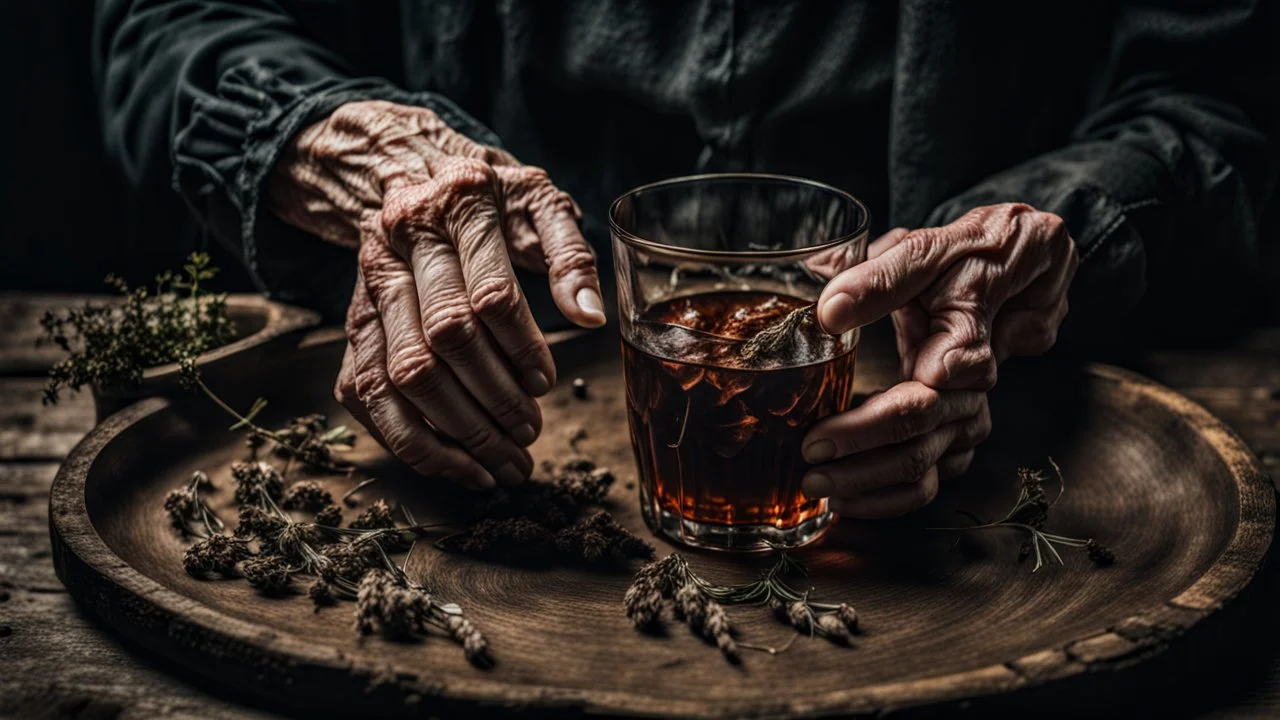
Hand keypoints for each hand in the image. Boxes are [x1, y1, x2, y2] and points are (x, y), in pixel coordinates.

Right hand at [268, 101, 604, 488]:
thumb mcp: (540, 203)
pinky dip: (407, 439)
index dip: (521, 348)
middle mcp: (399, 243)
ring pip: (396, 375)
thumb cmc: (490, 197)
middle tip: (530, 435)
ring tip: (498, 467)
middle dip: (491, 400)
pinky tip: (454, 465)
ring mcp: (366, 286)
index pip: (488, 294)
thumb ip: (570, 254)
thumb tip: (591, 316)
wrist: (409, 169)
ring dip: (449, 433)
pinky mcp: (353, 322)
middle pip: (441, 339)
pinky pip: (364, 393)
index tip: (547, 383)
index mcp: (456, 205)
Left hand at [801, 203, 1077, 517]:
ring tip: (818, 487)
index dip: (873, 423)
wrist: (1018, 268)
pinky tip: (847, 501)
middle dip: (859, 455)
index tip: (823, 435)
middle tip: (806, 457)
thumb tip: (829, 312)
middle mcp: (973, 389)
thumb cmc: (966, 257)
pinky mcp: (959, 436)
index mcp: (967, 341)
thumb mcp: (925, 250)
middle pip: (920, 435)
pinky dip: (889, 497)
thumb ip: (879, 278)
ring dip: (870, 484)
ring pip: (925, 467)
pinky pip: (929, 481)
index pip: (929, 395)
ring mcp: (968, 418)